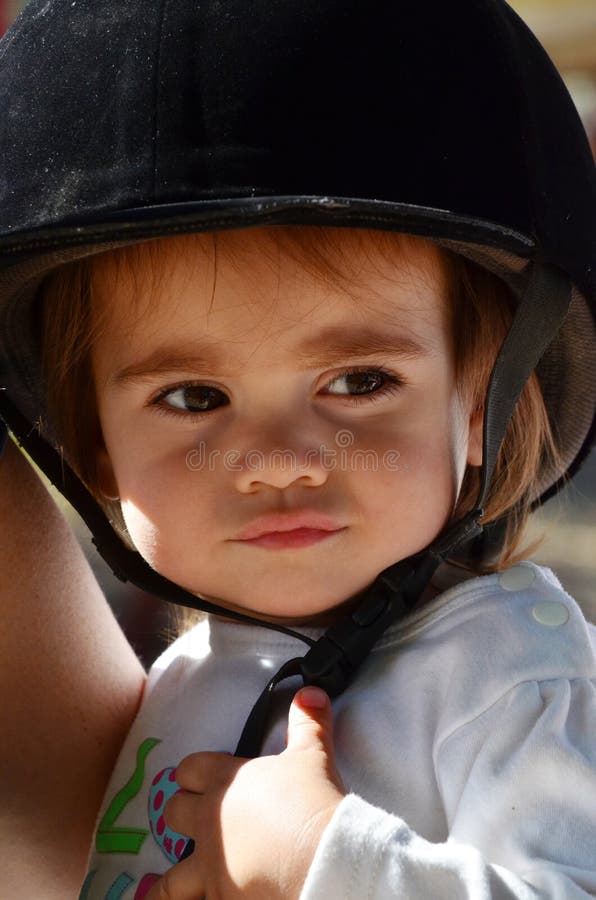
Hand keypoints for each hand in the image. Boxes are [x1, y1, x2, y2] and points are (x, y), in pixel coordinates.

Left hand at [145, 686, 344, 899]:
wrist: (322, 858)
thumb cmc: (312, 801)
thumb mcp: (313, 755)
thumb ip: (308, 722)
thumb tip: (311, 692)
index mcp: (226, 782)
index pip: (191, 768)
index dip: (193, 772)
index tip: (195, 776)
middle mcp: (210, 824)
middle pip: (174, 814)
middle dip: (181, 814)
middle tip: (190, 819)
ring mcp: (212, 867)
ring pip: (172, 880)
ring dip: (163, 886)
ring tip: (152, 893)